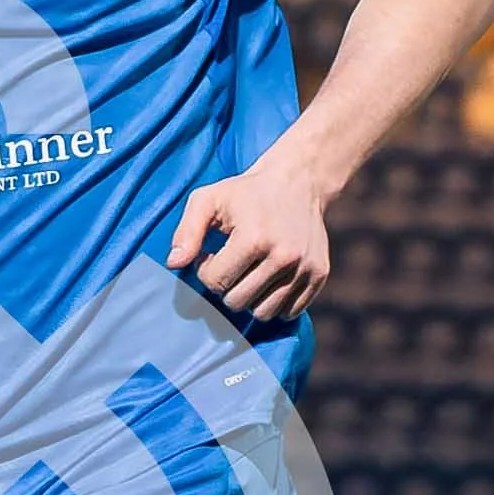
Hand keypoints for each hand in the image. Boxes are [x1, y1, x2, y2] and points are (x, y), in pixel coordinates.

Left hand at [167, 143, 331, 321]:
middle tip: (231, 264)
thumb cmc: (246, 193)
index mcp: (253, 238)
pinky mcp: (319, 275)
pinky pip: (289, 312)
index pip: (216, 282)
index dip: (206, 270)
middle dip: (227, 287)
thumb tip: (174, 264)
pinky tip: (269, 279)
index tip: (212, 254)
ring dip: (250, 298)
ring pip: (263, 313)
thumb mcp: (208, 200)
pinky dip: (275, 302)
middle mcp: (283, 257)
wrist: (298, 181)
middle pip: (237, 302)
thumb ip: (187, 231)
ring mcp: (304, 268)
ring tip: (249, 273)